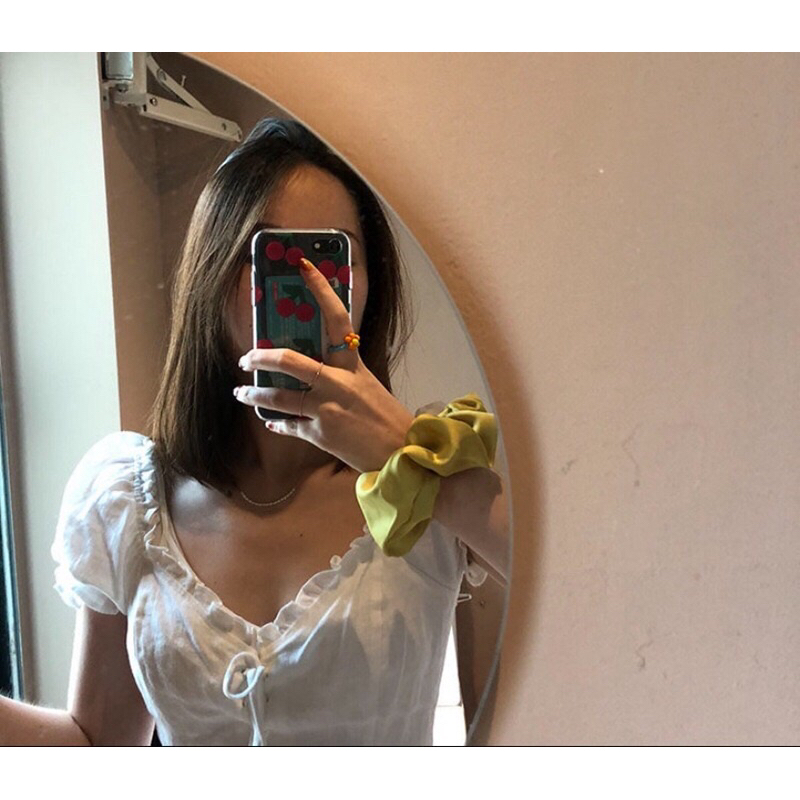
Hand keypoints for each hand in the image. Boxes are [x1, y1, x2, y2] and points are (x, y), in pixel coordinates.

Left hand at [234, 257, 414, 473]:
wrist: (402, 453)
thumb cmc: (387, 418)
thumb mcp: (367, 386)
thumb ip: (343, 375)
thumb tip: (315, 371)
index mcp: (353, 365)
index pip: (337, 318)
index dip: (320, 289)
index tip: (303, 266)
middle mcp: (338, 383)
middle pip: (290, 360)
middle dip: (261, 357)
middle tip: (246, 357)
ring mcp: (326, 409)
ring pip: (279, 397)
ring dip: (255, 394)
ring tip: (241, 392)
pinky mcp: (320, 433)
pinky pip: (288, 425)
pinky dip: (277, 424)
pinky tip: (271, 422)